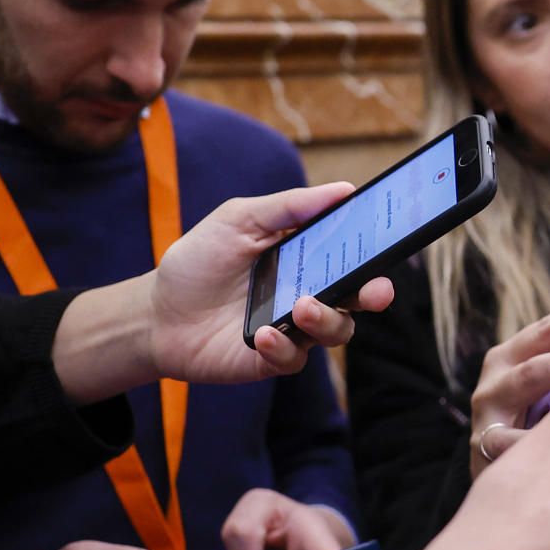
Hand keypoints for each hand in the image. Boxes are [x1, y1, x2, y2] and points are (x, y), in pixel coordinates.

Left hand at [54, 182, 395, 402]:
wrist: (154, 312)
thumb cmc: (200, 260)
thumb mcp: (239, 219)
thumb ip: (289, 206)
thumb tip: (344, 190)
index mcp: (308, 256)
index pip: (353, 252)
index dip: (377, 248)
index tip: (394, 239)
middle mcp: (309, 293)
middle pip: (358, 296)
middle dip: (374, 293)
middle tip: (377, 290)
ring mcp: (293, 329)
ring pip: (336, 331)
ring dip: (327, 320)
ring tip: (303, 307)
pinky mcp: (271, 360)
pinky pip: (295, 359)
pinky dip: (284, 347)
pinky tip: (264, 335)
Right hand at [467, 289, 549, 478]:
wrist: (503, 489)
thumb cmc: (537, 424)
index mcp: (510, 360)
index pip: (546, 332)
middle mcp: (494, 388)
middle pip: (530, 369)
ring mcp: (488, 427)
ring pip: (519, 415)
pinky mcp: (489, 464)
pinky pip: (517, 458)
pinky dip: (542, 454)